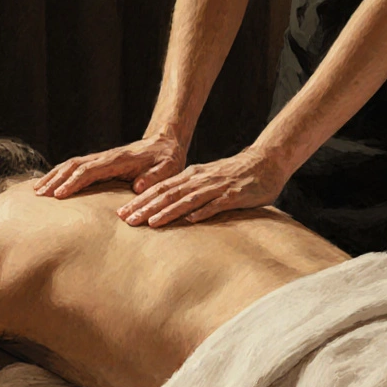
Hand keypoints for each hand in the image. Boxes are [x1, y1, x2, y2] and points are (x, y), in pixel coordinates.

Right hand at [34, 134, 187, 198]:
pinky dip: (59, 174)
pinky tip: (49, 184)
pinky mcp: (99, 163)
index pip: (90, 171)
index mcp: (118, 160)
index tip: (59, 195)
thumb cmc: (167, 160)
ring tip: (36, 191)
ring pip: (70, 164)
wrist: (165, 143)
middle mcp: (105, 157)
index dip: (73, 183)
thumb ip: (155, 178)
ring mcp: (100, 159)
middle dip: (55, 179)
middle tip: (38, 195)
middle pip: (73, 166)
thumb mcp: (167, 169)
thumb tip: (138, 187)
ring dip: (53, 176)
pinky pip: (74, 167)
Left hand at [117, 146, 288, 226]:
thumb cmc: (233, 175)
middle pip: (167, 194)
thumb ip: (187, 192)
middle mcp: (199, 180)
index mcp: (191, 176)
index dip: (139, 201)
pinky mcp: (234, 195)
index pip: (159, 189)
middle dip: (146, 208)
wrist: (265, 162)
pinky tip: (190, 221)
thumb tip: (164, 207)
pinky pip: (216, 204)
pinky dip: (203, 212)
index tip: (121, 214)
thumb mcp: (206, 180)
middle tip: (126, 220)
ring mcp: (217, 187)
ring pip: (187, 199)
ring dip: (168, 212)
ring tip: (150, 223)